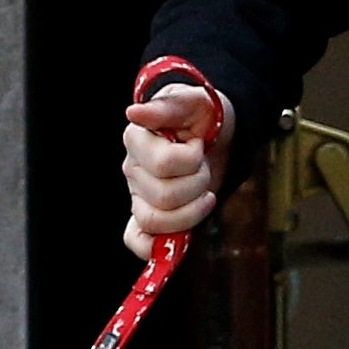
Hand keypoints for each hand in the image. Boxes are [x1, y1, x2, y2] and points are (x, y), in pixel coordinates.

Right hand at [123, 80, 227, 255]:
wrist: (215, 133)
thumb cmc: (201, 115)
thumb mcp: (194, 101)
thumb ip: (167, 105)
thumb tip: (134, 113)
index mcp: (136, 139)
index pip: (163, 165)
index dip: (190, 159)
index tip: (197, 143)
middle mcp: (133, 169)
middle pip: (165, 197)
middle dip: (198, 182)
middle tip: (203, 166)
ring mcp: (138, 195)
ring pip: (157, 221)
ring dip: (192, 209)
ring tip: (201, 189)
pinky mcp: (147, 215)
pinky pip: (136, 241)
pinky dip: (153, 247)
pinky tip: (174, 239)